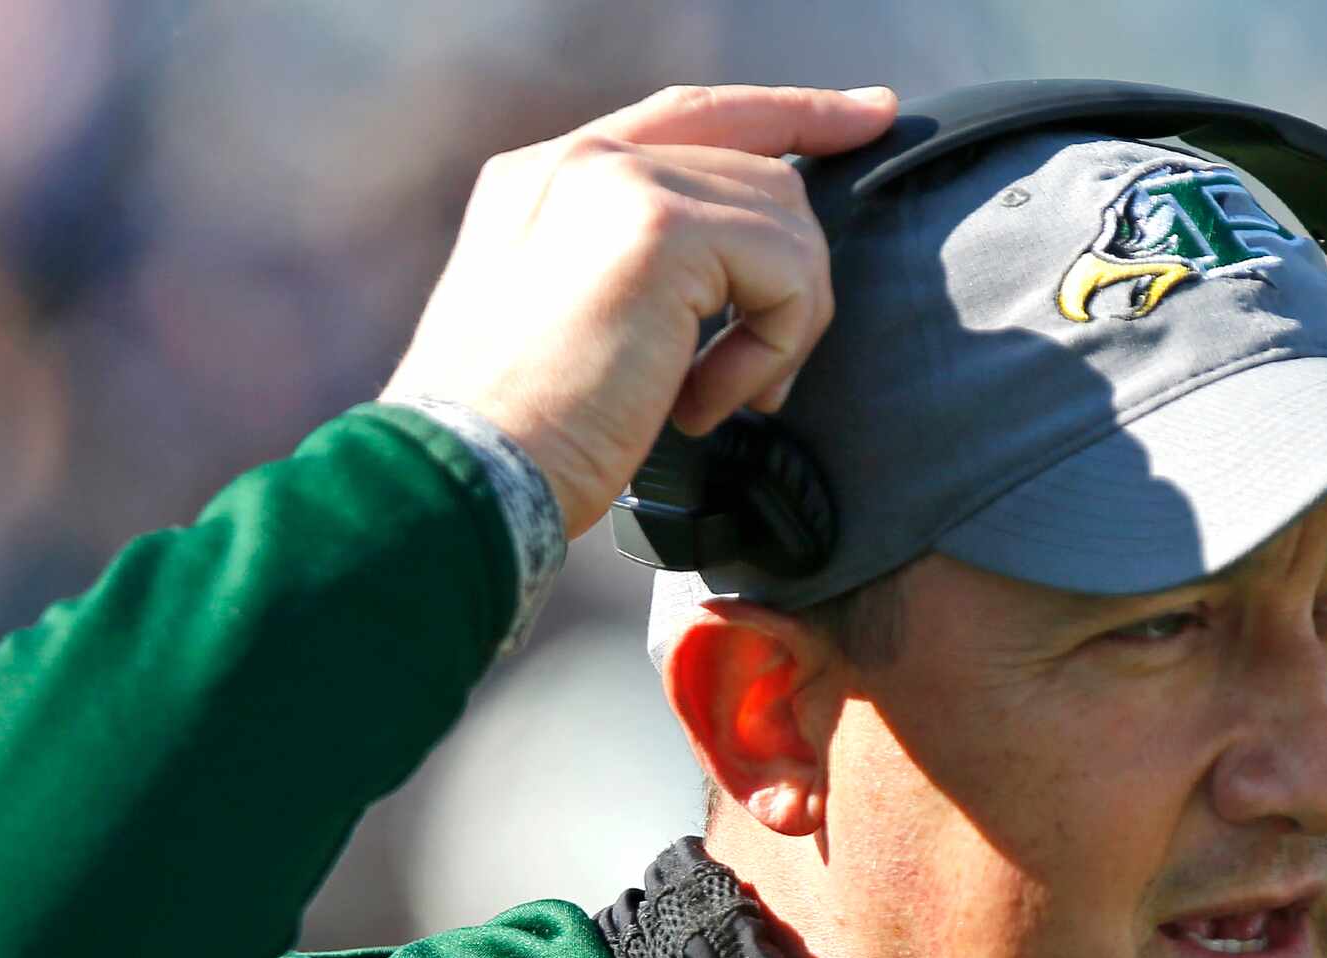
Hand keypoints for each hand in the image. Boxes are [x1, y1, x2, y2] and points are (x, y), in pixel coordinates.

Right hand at [380, 83, 899, 540]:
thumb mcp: (562, 327)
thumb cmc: (512, 442)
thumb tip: (733, 286)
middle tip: (765, 377)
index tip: (865, 117)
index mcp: (549, 174)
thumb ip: (629, 271)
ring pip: (786, 220)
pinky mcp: (660, 229)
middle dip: (798, 272)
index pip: (694, 116)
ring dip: (782, 327)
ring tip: (721, 399)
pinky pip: (787, 273)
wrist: (461, 475)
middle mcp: (582, 157)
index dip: (789, 112)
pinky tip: (704, 405)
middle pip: (761, 167)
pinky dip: (771, 352)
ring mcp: (618, 181)